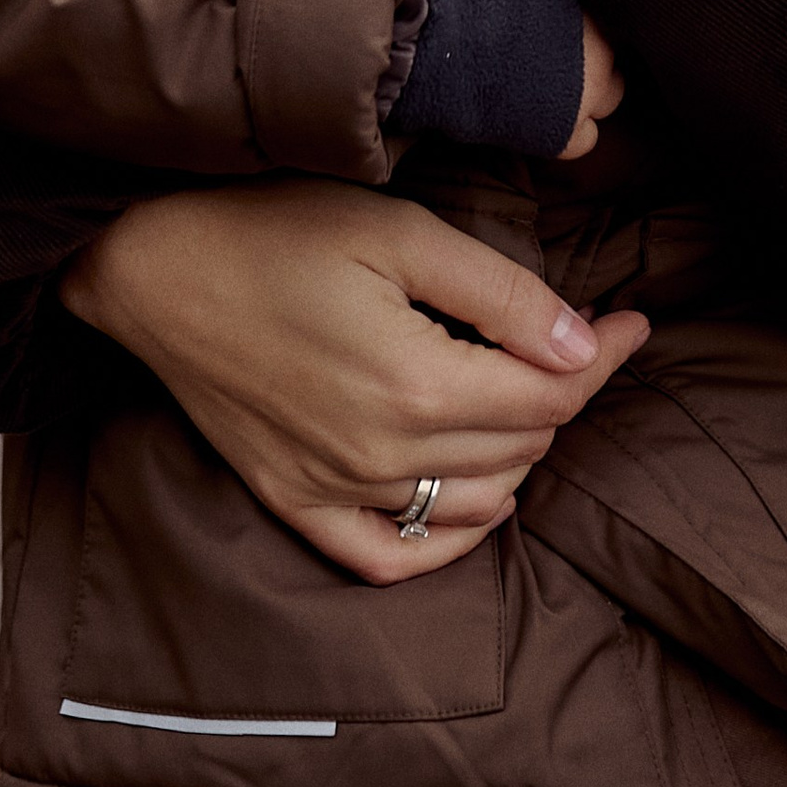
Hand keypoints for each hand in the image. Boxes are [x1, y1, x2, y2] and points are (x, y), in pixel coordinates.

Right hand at [59, 177, 646, 586]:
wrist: (153, 266)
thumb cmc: (276, 228)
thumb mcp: (400, 233)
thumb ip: (500, 296)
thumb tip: (583, 345)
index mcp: (416, 386)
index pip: (551, 397)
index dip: (604, 358)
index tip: (633, 322)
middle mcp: (380, 457)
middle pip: (522, 448)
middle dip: (564, 394)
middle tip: (574, 337)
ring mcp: (334, 491)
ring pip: (472, 502)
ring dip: (519, 454)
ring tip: (524, 393)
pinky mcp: (294, 503)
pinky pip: (391, 557)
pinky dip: (449, 540)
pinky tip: (478, 499)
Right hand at [506, 0, 625, 160]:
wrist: (422, 20)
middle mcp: (609, 41)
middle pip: (624, 51)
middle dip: (598, 46)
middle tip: (560, 34)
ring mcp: (588, 92)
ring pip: (608, 98)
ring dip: (586, 89)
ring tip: (548, 68)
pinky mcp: (560, 131)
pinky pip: (580, 139)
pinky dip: (562, 128)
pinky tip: (536, 104)